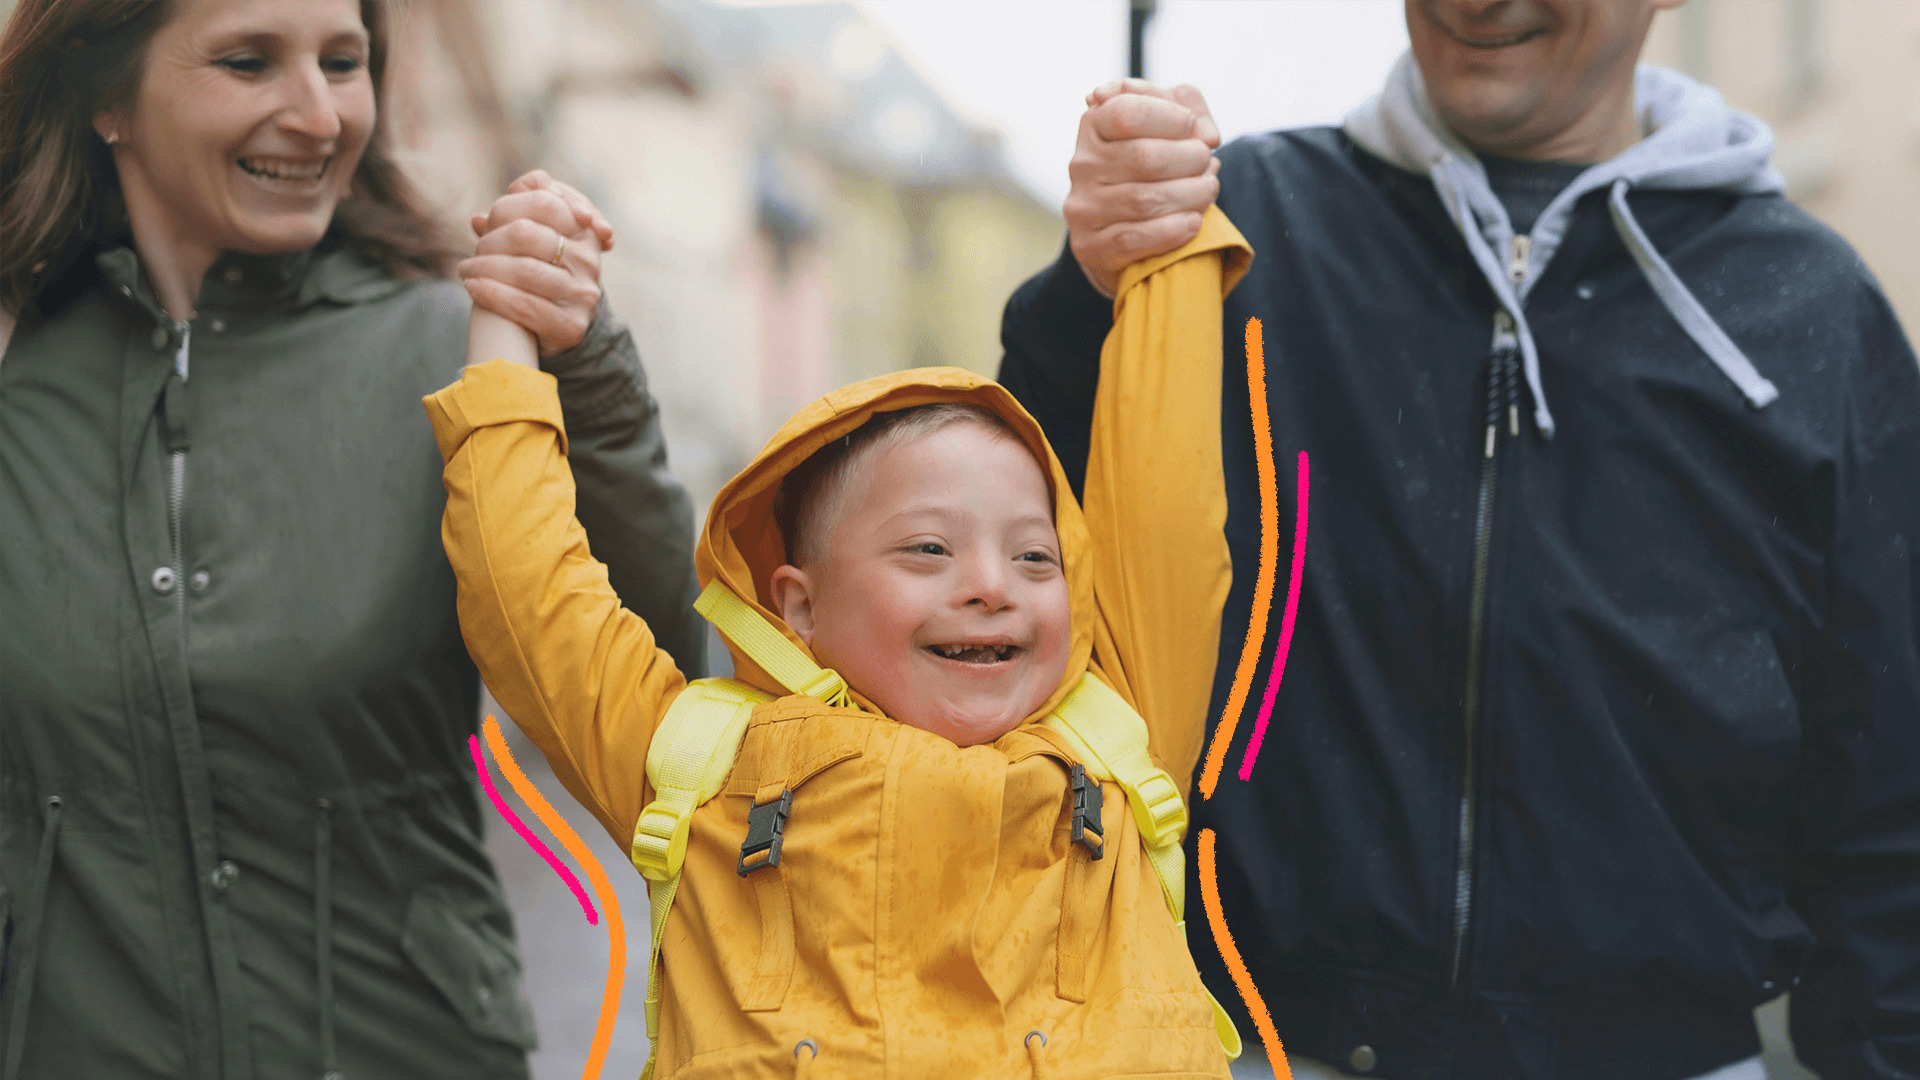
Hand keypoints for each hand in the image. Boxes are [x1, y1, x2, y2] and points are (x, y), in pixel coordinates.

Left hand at [460, 170, 614, 357]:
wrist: (557, 327)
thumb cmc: (540, 274)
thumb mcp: (535, 239)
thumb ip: (520, 215)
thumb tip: (497, 204)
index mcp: (584, 232)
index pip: (543, 201)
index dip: (509, 206)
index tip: (491, 219)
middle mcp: (589, 261)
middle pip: (527, 233)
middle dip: (491, 240)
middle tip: (474, 250)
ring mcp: (583, 294)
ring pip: (524, 270)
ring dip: (484, 268)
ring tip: (465, 270)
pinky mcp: (572, 325)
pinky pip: (524, 305)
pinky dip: (491, 294)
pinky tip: (472, 288)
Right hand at [1065, 80, 1220, 297]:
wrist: (1123, 231)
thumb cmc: (1153, 169)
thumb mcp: (1168, 126)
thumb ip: (1190, 108)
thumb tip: (1207, 136)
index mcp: (1094, 126)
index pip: (1126, 112)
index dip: (1171, 117)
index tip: (1193, 129)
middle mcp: (1082, 165)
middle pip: (1144, 157)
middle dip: (1190, 159)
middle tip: (1207, 164)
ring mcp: (1082, 207)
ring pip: (1144, 200)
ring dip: (1191, 195)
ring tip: (1207, 191)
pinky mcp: (1089, 246)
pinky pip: (1133, 238)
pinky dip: (1172, 230)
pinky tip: (1193, 223)